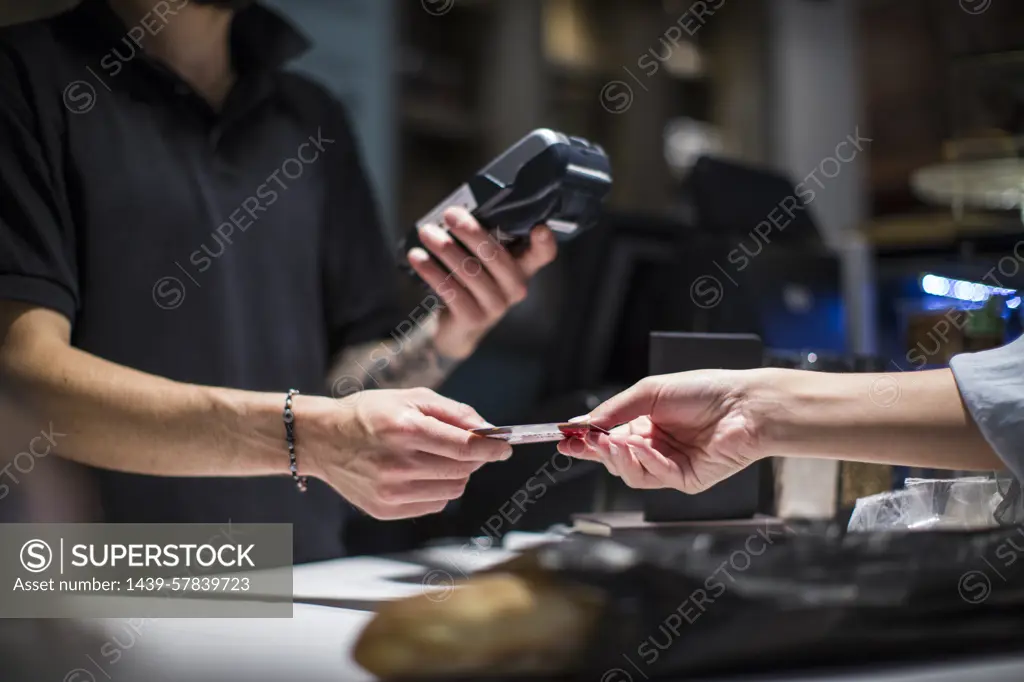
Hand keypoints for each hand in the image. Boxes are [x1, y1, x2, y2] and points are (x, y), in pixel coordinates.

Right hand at [300, 388, 511, 518]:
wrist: (322, 439)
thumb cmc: (370, 412)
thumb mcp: (411, 397)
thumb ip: (455, 413)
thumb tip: (490, 430)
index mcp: (405, 430)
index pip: (465, 447)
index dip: (492, 448)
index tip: (505, 446)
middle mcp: (397, 464)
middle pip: (463, 469)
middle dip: (473, 457)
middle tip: (463, 446)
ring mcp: (390, 491)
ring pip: (453, 489)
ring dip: (456, 474)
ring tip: (434, 458)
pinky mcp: (385, 510)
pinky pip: (435, 504)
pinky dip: (437, 489)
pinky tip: (418, 473)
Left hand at [407, 207, 557, 358]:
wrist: (458, 328)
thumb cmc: (472, 282)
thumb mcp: (483, 261)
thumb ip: (483, 239)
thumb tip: (458, 209)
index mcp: (523, 268)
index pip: (543, 254)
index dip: (544, 242)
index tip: (539, 228)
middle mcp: (516, 288)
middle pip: (496, 255)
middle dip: (470, 231)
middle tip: (449, 214)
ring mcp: (496, 305)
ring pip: (469, 271)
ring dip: (444, 248)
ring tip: (426, 232)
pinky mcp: (473, 318)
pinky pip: (450, 290)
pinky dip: (431, 271)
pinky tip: (417, 257)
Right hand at [556, 371, 763, 493]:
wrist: (743, 405)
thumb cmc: (702, 391)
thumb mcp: (649, 392)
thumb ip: (613, 410)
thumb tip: (579, 424)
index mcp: (646, 424)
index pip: (608, 437)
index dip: (585, 440)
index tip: (563, 439)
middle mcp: (656, 446)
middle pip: (614, 459)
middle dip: (596, 451)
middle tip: (582, 442)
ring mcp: (670, 465)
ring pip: (630, 472)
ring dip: (618, 457)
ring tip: (612, 440)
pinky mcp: (686, 480)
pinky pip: (655, 476)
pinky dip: (645, 461)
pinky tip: (642, 446)